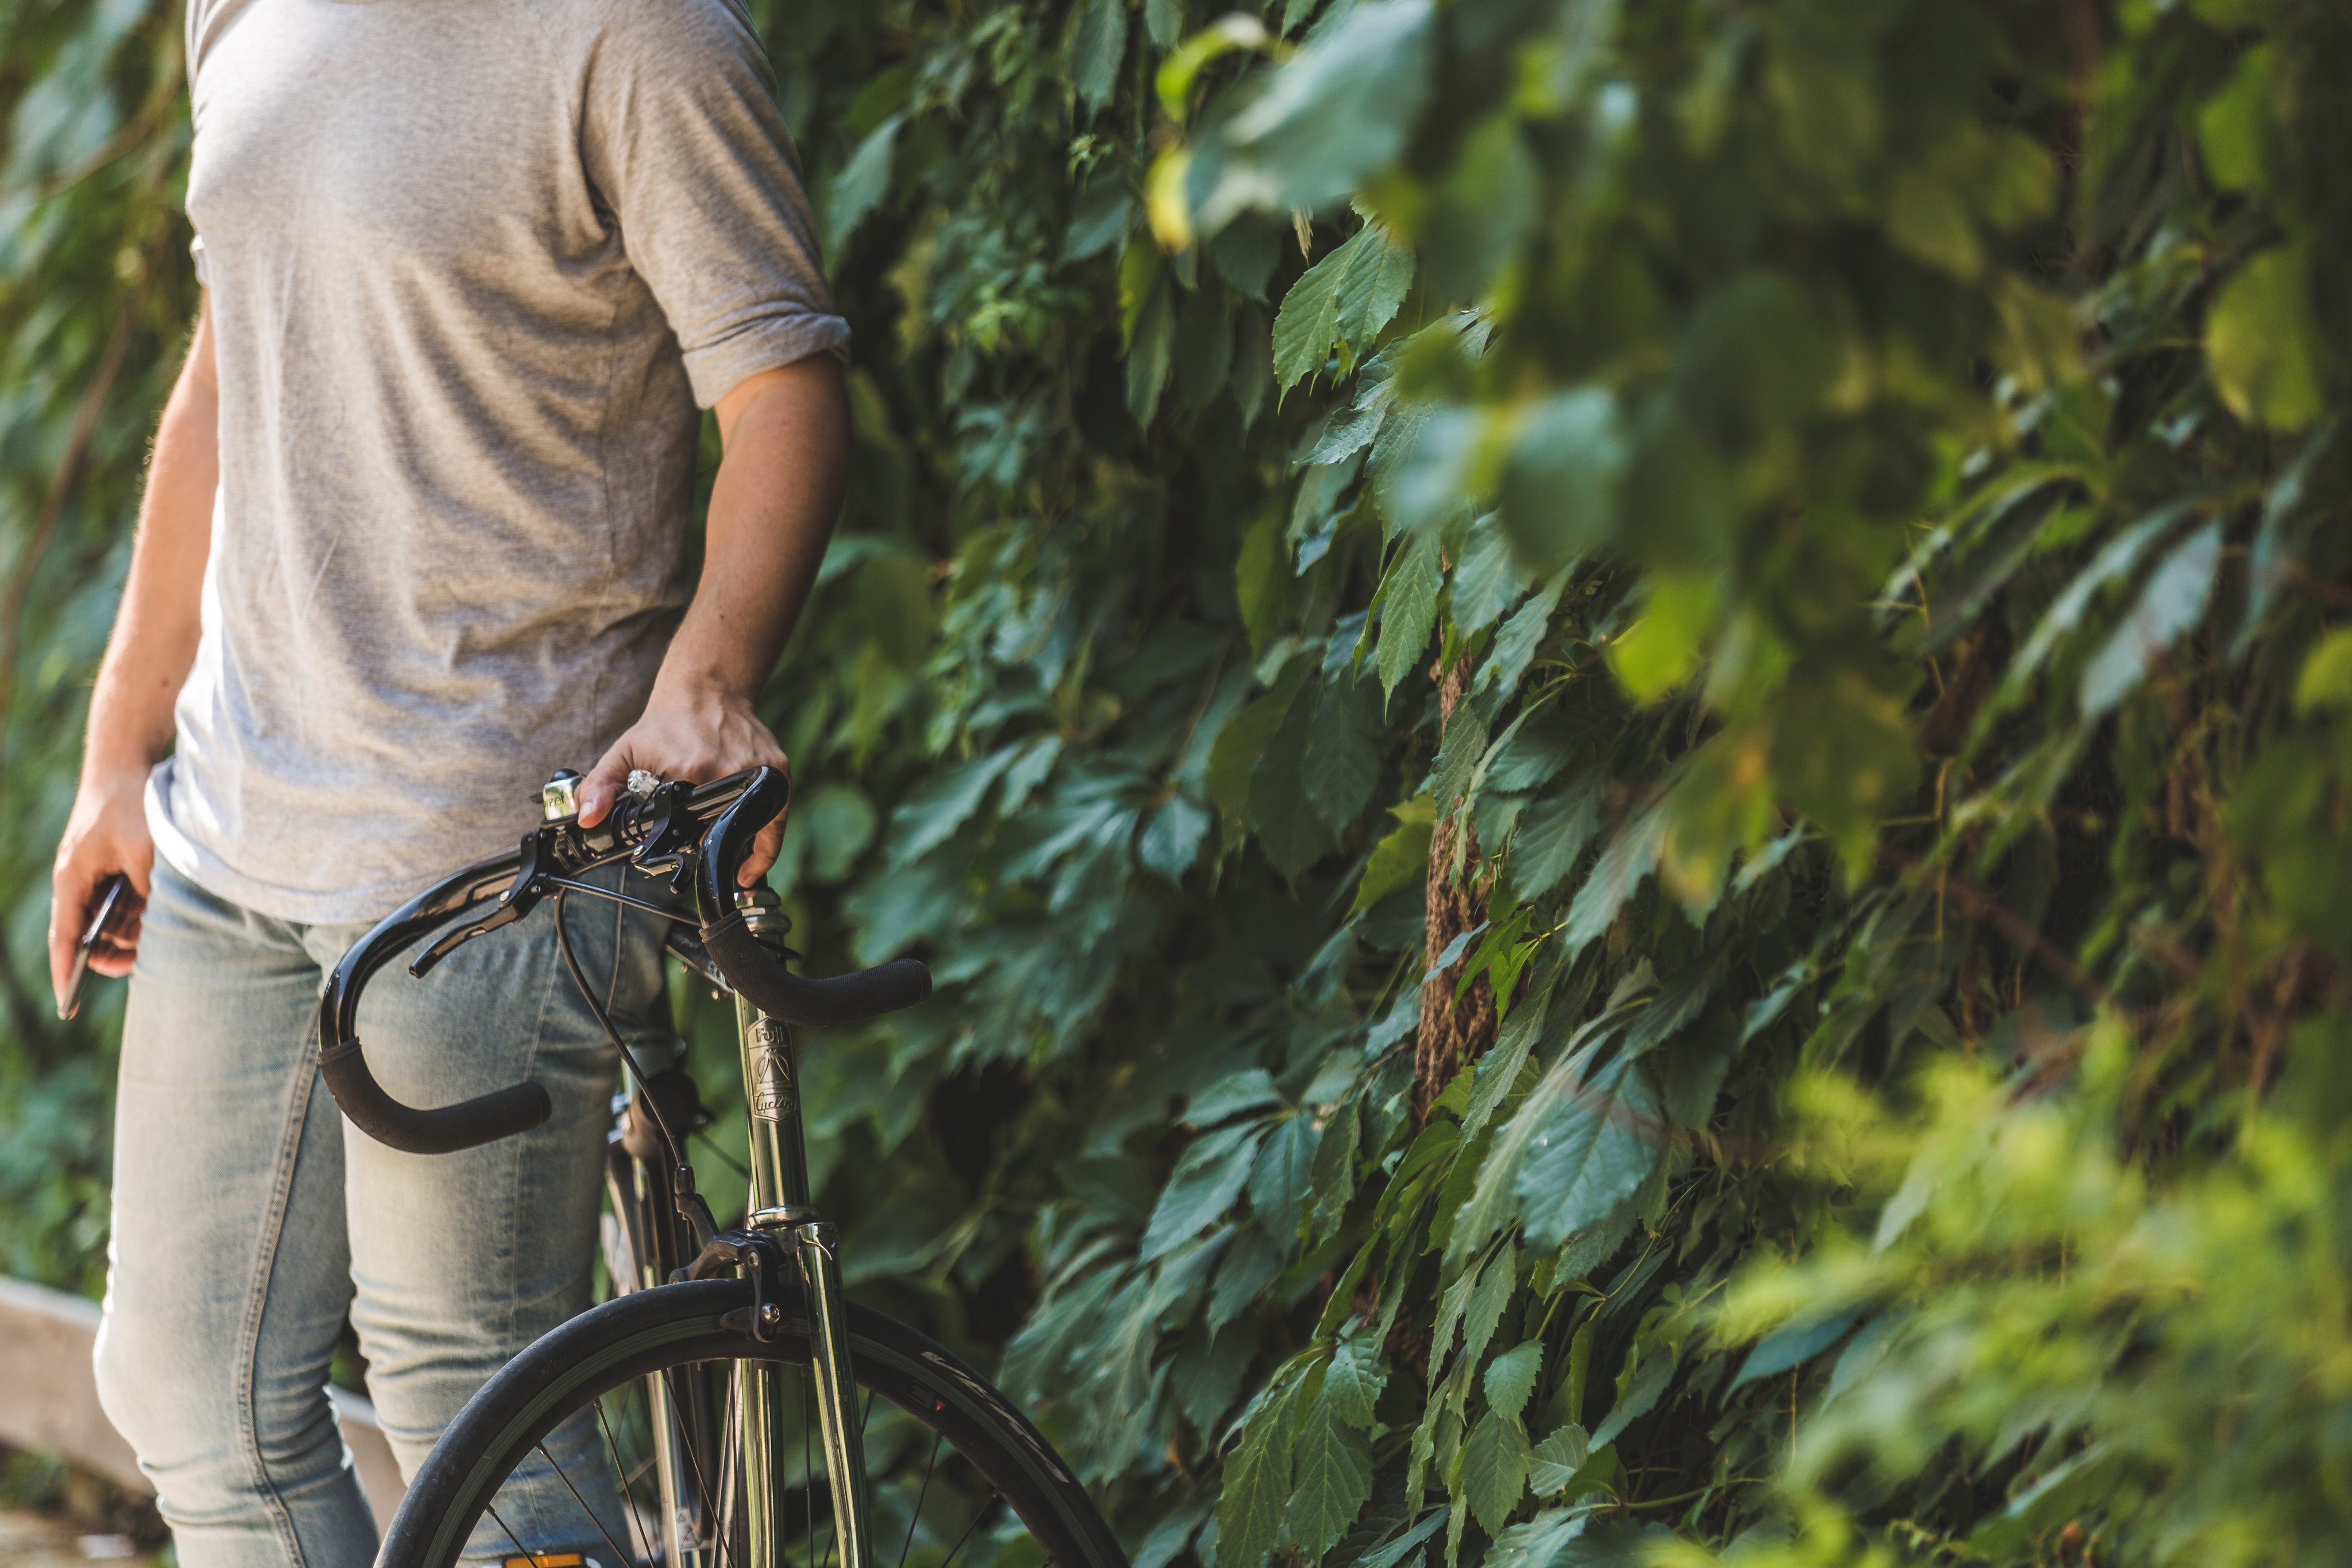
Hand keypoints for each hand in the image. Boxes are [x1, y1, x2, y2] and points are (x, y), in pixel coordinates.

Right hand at [49, 766, 155, 1008]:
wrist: (125, 762)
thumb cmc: (130, 803)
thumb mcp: (146, 852)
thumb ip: (148, 892)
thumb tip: (153, 926)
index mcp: (72, 879)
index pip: (65, 937)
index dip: (65, 973)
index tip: (66, 1005)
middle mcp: (76, 880)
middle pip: (86, 934)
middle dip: (110, 955)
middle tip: (139, 968)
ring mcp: (93, 873)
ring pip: (106, 920)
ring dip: (127, 934)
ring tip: (153, 942)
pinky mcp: (111, 865)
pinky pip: (119, 901)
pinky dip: (136, 914)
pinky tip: (156, 919)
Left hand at [577, 679, 789, 885]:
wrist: (706, 689)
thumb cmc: (665, 725)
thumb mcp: (624, 753)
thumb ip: (601, 786)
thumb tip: (587, 818)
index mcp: (691, 771)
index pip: (692, 831)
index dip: (687, 850)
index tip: (682, 864)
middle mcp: (728, 772)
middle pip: (724, 832)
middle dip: (712, 849)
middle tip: (701, 857)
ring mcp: (758, 770)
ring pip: (753, 828)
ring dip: (743, 850)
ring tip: (733, 872)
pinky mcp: (778, 768)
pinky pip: (776, 814)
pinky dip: (767, 841)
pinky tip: (754, 862)